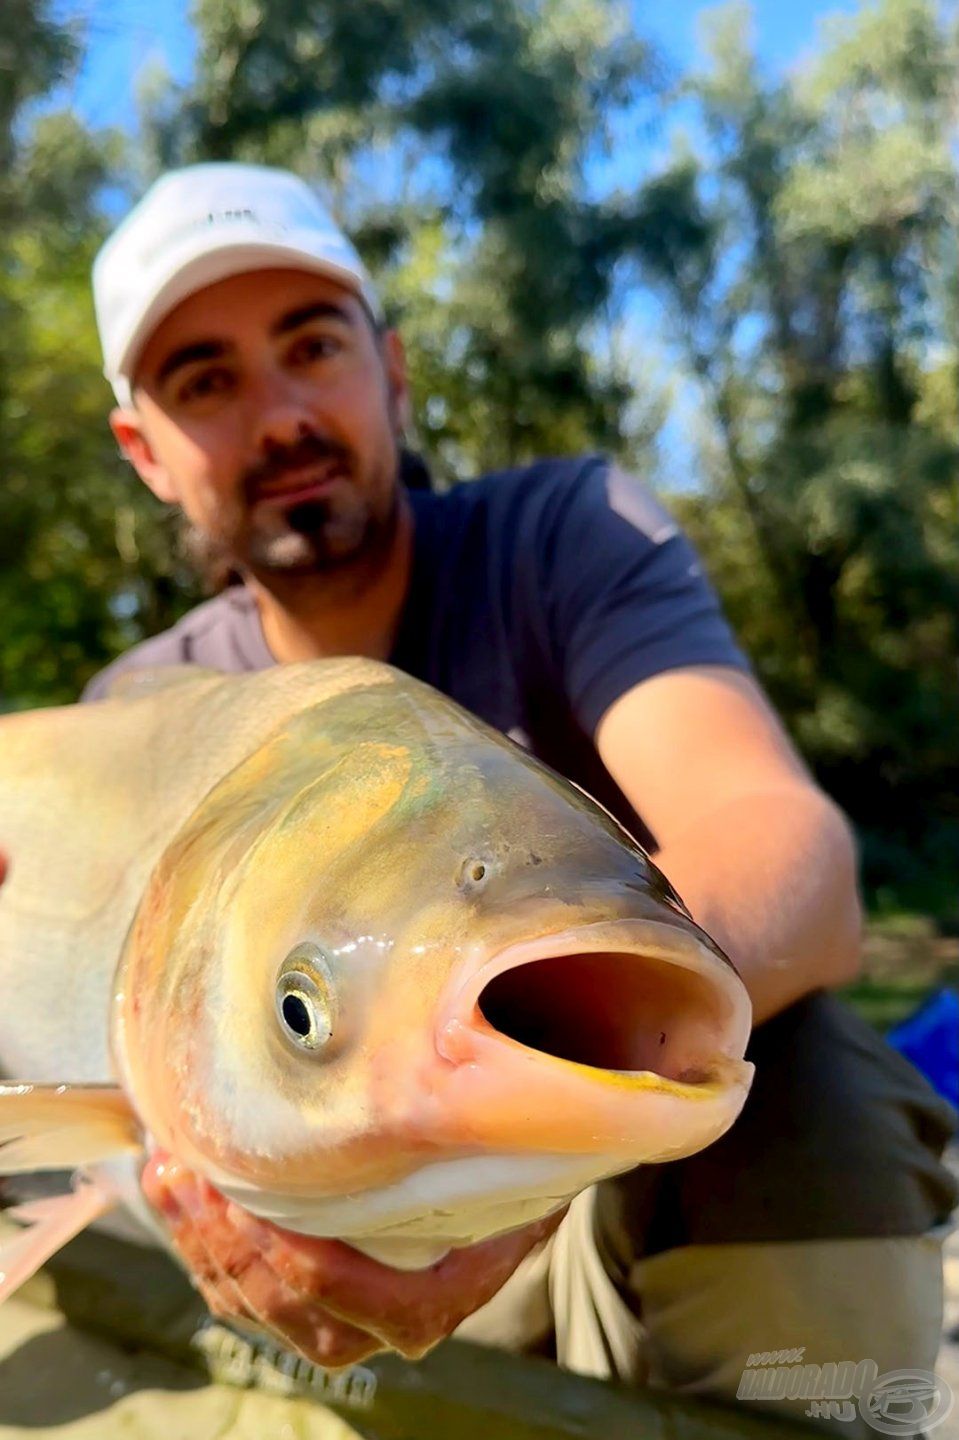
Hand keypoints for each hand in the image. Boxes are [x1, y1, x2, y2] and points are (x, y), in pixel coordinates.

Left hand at [142, 1151, 563, 1367]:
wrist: (505, 1189)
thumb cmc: (502, 1167)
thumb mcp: (507, 1159)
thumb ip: (474, 1143)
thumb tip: (449, 1088)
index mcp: (435, 1300)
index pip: (355, 1296)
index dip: (300, 1257)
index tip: (256, 1197)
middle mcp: (380, 1328)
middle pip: (287, 1304)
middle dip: (227, 1240)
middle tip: (189, 1172)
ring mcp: (338, 1322)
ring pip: (251, 1303)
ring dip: (198, 1241)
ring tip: (167, 1174)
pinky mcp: (302, 1304)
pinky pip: (238, 1295)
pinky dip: (200, 1247)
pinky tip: (177, 1194)